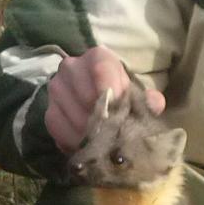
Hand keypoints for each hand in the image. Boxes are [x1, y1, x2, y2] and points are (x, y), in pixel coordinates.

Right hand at [45, 47, 162, 152]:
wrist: (100, 103)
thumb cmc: (122, 96)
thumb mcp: (138, 95)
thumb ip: (148, 100)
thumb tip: (154, 104)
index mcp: (98, 58)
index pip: (102, 69)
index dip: (113, 92)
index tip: (121, 110)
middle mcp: (72, 67)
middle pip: (86, 96)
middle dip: (104, 119)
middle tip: (118, 134)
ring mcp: (56, 89)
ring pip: (73, 116)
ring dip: (91, 134)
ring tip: (106, 143)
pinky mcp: (49, 112)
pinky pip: (59, 130)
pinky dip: (76, 142)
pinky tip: (90, 146)